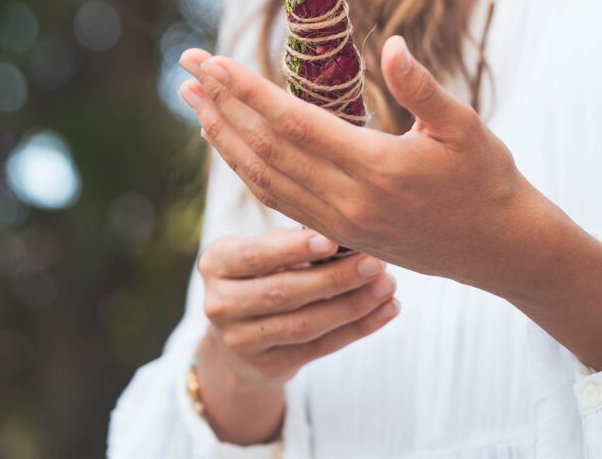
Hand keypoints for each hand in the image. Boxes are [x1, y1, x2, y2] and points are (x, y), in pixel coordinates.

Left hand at [180, 38, 537, 296]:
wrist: (501, 248)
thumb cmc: (487, 178)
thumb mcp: (464, 125)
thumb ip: (422, 87)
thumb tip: (391, 45)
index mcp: (376, 169)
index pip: (292, 123)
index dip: (247, 90)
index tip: (213, 60)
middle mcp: (348, 202)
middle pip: (265, 149)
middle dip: (220, 104)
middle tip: (186, 67)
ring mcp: (339, 225)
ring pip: (263, 179)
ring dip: (223, 137)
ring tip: (194, 101)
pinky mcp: (339, 235)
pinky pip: (278, 200)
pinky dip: (246, 168)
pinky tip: (231, 145)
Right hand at [198, 226, 399, 389]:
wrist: (238, 336)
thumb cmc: (260, 274)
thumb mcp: (261, 252)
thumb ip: (290, 241)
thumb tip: (342, 233)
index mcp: (215, 264)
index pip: (255, 256)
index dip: (294, 249)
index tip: (333, 239)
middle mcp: (220, 304)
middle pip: (284, 292)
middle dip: (335, 278)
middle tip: (374, 263)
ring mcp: (241, 342)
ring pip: (305, 324)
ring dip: (353, 305)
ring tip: (386, 286)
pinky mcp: (268, 367)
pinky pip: (320, 348)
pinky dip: (358, 328)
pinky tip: (385, 310)